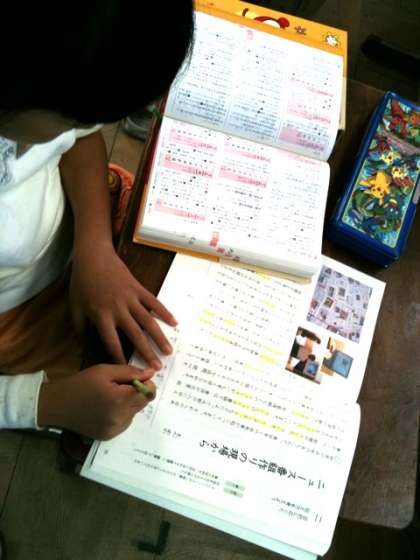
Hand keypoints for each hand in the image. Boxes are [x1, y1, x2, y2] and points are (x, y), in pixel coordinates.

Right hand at [38, 364, 155, 439]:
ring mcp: (115, 429)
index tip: (133, 378)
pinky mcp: (109, 436)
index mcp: (120, 400)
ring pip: (135, 413)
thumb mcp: (105, 371)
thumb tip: (151, 373)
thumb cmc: (81, 383)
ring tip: (110, 397)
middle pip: (143, 403)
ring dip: (129, 404)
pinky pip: (125, 422)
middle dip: (136, 392)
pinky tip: (106, 408)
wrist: (57, 405)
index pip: (149, 393)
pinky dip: (121, 414)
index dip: (145, 383)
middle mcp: (120, 418)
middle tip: (118, 386)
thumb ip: (130, 372)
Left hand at [70, 243, 176, 367]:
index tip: (128, 370)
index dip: (120, 357)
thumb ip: (80, 329)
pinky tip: (174, 323)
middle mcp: (118, 309)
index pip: (112, 342)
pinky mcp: (138, 288)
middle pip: (135, 335)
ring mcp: (130, 298)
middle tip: (157, 367)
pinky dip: (164, 312)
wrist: (93, 256)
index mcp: (101, 315)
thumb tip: (83, 348)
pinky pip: (154, 302)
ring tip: (169, 351)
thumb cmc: (82, 283)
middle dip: (146, 353)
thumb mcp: (75, 307)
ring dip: (159, 337)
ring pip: (148, 321)